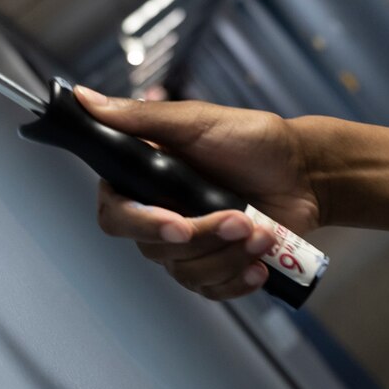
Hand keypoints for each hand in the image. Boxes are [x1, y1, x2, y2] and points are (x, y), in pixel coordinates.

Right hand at [74, 86, 322, 299]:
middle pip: (153, 250)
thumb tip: (83, 97)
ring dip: (228, 256)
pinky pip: (211, 290)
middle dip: (204, 238)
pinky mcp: (217, 266)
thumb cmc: (253, 140)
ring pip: (185, 273)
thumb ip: (141, 119)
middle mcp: (161, 216)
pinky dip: (236, 281)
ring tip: (263, 234)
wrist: (305, 171)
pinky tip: (259, 264)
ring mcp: (189, 246)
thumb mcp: (197, 121)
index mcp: (146, 181)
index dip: (141, 224)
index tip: (177, 223)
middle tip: (241, 220)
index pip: (116, 215)